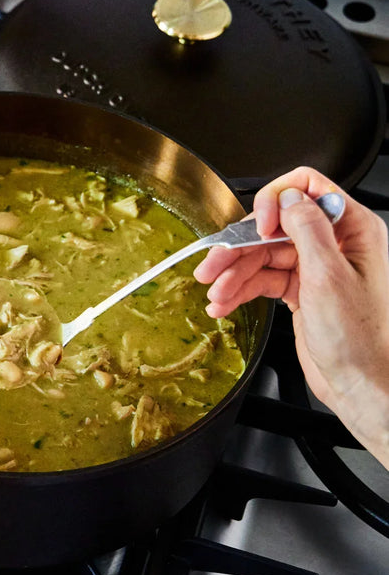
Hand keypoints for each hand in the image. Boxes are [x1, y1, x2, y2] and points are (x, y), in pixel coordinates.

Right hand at [193, 166, 388, 467]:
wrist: (361, 384)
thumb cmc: (361, 339)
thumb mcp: (328, 277)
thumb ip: (307, 230)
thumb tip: (288, 197)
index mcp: (354, 231)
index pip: (308, 190)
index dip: (276, 202)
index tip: (258, 227)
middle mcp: (335, 244)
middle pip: (274, 227)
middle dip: (240, 248)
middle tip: (212, 267)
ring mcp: (316, 268)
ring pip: (262, 256)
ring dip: (233, 275)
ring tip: (215, 295)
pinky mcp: (300, 290)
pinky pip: (262, 280)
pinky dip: (240, 291)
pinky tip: (224, 304)